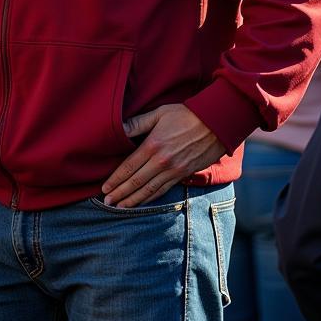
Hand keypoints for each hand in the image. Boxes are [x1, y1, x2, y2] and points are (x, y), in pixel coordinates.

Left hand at [101, 104, 225, 208]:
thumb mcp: (159, 113)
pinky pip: (164, 190)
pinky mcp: (184, 174)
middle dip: (120, 194)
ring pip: (149, 190)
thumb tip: (120, 127)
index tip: (105, 188)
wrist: (216, 124)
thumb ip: (138, 123)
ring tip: (120, 208)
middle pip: (136, 182)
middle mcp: (161, 161)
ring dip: (133, 200)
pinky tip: (143, 203)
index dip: (116, 179)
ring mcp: (173, 170)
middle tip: (107, 202)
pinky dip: (151, 199)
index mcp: (153, 145)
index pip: (129, 167)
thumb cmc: (186, 115)